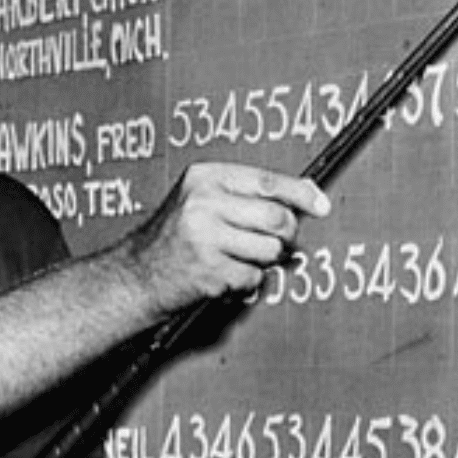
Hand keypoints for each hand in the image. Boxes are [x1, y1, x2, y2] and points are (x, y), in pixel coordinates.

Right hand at [120, 162, 330, 315]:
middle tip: (277, 239)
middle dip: (286, 233)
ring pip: (271, 249)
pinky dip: (246, 279)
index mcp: (205, 177)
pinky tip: (225, 272)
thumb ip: (245, 194)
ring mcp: (205, 238)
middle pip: (277, 217)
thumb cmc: (177, 235)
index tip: (320, 204)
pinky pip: (254, 276)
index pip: (268, 181)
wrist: (138, 273)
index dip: (301, 193)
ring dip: (264, 258)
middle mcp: (204, 203)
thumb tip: (304, 199)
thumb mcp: (202, 198)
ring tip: (240, 256)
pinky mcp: (209, 270)